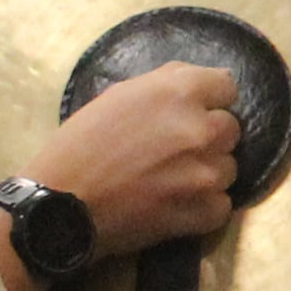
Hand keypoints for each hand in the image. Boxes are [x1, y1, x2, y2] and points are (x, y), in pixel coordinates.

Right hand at [34, 61, 242, 254]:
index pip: (226, 86)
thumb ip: (165, 84)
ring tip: (169, 181)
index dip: (210, 99)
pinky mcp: (202, 210)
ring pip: (228, 168)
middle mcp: (199, 128)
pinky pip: (222, 205)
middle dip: (208, 138)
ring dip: (206, 173)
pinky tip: (174, 205)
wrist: (59, 205)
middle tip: (173, 151)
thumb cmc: (78, 147)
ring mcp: (205, 172)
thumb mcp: (116, 97)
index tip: (193, 112)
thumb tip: (205, 79)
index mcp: (177, 93)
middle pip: (230, 128)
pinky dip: (203, 207)